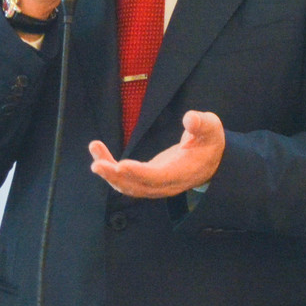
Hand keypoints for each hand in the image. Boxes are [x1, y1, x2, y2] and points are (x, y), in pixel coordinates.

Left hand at [89, 111, 224, 198]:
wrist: (209, 160)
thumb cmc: (208, 142)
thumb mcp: (211, 129)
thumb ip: (201, 123)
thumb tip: (190, 119)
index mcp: (183, 172)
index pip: (158, 177)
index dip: (139, 173)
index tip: (121, 165)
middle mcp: (167, 184)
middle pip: (138, 186)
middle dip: (116, 177)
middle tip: (97, 165)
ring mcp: (155, 184)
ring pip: (128, 185)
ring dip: (109, 173)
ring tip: (95, 153)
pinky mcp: (146, 179)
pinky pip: (125, 178)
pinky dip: (110, 168)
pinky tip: (98, 153)